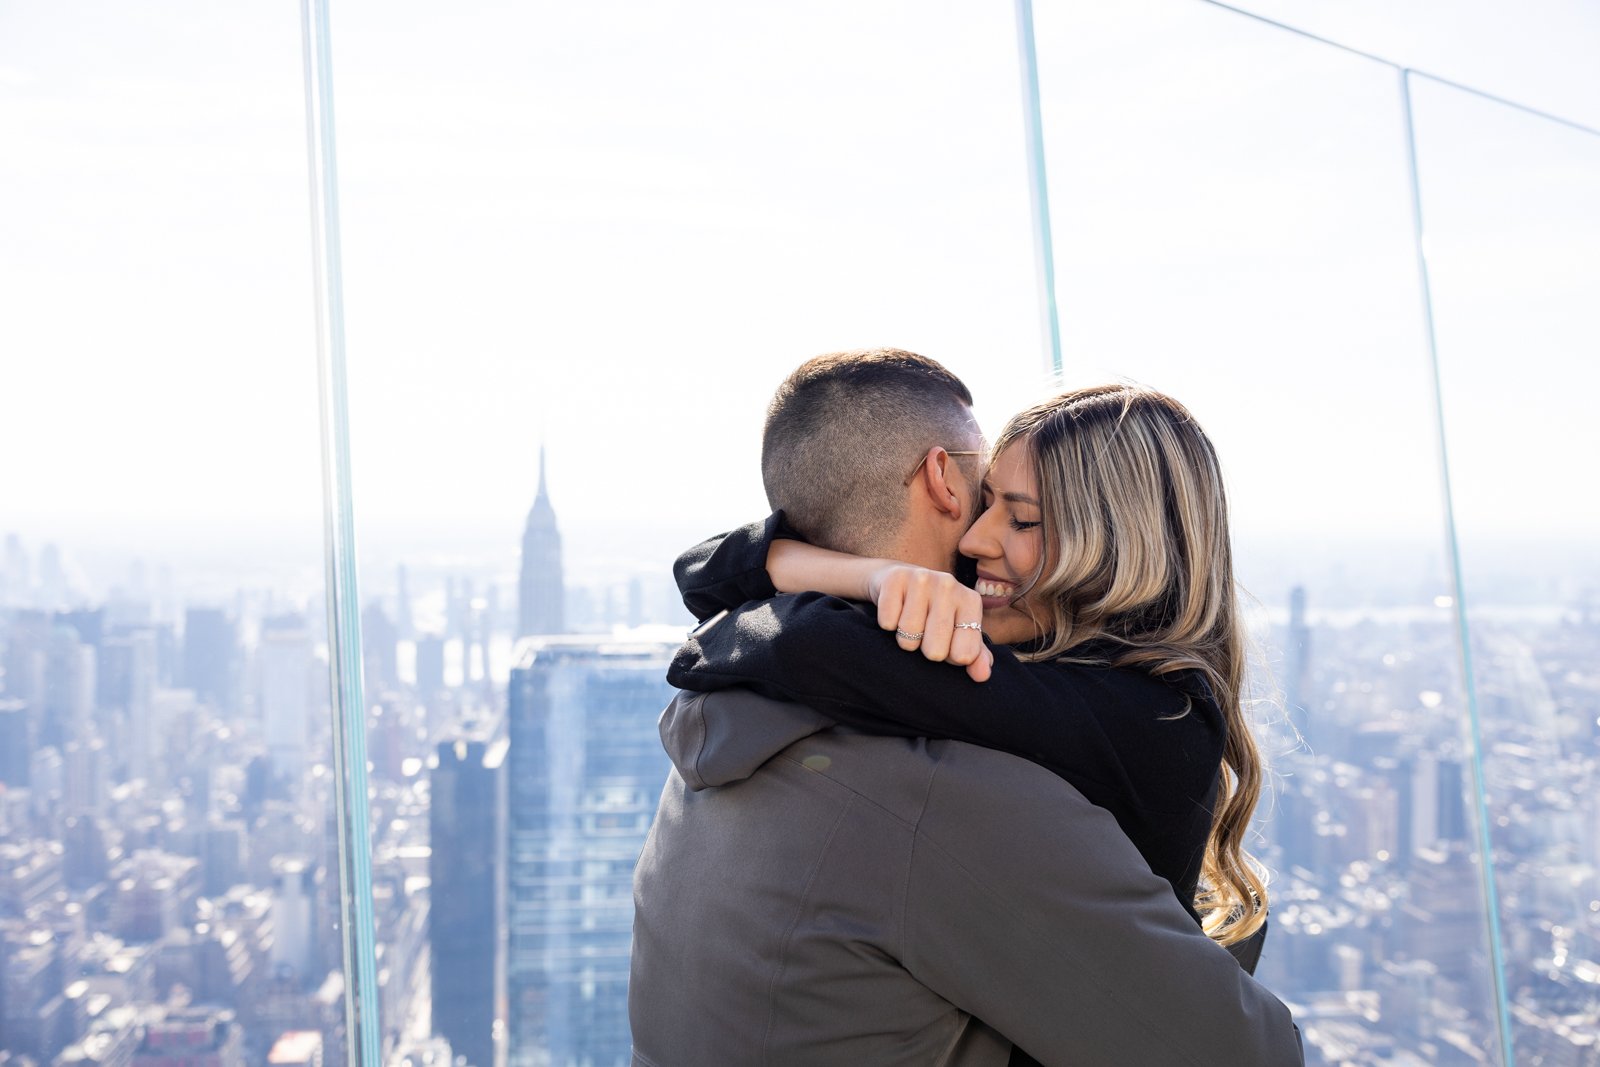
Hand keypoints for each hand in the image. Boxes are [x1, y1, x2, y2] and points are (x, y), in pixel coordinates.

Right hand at [867, 565, 992, 682]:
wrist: (900, 579)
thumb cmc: (933, 613)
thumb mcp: (958, 632)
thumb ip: (974, 655)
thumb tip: (982, 675)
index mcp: (970, 601)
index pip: (964, 655)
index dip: (950, 658)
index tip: (947, 644)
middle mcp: (949, 585)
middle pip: (935, 650)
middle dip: (925, 650)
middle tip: (924, 633)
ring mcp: (922, 579)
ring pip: (909, 635)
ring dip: (905, 637)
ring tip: (908, 621)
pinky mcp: (895, 579)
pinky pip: (888, 622)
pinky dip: (888, 624)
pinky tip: (895, 610)